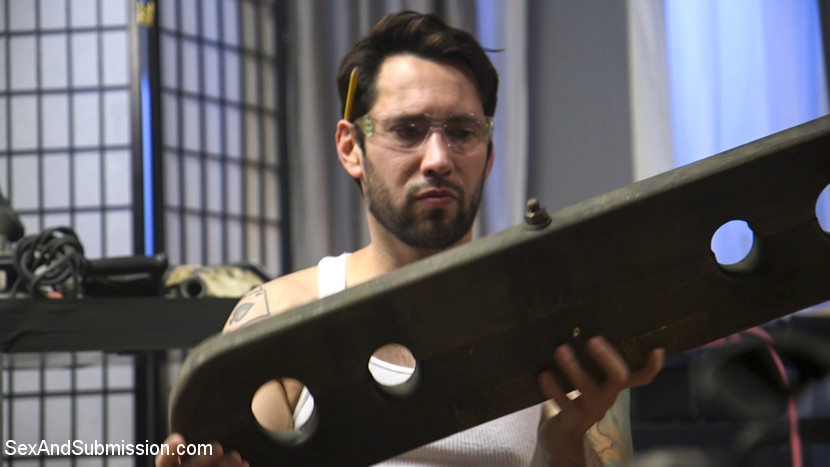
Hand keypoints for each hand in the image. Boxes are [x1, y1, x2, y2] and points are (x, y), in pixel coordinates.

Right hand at [155, 433, 247, 466]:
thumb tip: (218, 391)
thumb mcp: (208, 433)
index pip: (164, 462)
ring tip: (237, 456)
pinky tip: (245, 464)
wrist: (226, 457)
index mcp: (175, 465)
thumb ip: (206, 424)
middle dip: (202, 458)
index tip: (181, 439)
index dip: (170, 452)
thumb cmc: (215, 445)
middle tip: (218, 446)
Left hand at [535, 336, 663, 465]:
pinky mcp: (573, 421)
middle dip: (606, 357)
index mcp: (612, 386)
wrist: (560, 440)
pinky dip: (553, 387)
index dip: (651, 367)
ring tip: (561, 350)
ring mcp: (592, 410)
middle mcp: (607, 397)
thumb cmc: (572, 401)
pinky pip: (565, 403)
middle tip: (591, 339)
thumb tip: (571, 327)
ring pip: (588, 389)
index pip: (640, 378)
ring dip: (574, 368)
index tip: (656, 350)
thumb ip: (581, 362)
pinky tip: (543, 374)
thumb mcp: (583, 381)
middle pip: (618, 377)